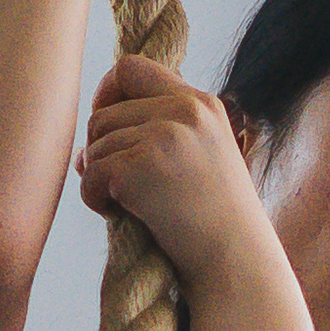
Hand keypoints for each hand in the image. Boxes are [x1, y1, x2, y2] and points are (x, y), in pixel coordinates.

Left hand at [78, 54, 274, 287]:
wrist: (237, 263)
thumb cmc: (216, 222)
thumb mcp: (204, 155)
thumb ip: (166, 128)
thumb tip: (96, 120)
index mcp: (202, 103)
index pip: (132, 68)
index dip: (108, 93)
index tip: (108, 126)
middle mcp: (185, 110)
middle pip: (103, 113)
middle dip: (101, 149)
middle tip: (119, 183)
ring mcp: (165, 135)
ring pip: (94, 143)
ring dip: (99, 178)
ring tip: (131, 204)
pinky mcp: (143, 167)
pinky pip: (92, 174)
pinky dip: (96, 200)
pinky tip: (122, 214)